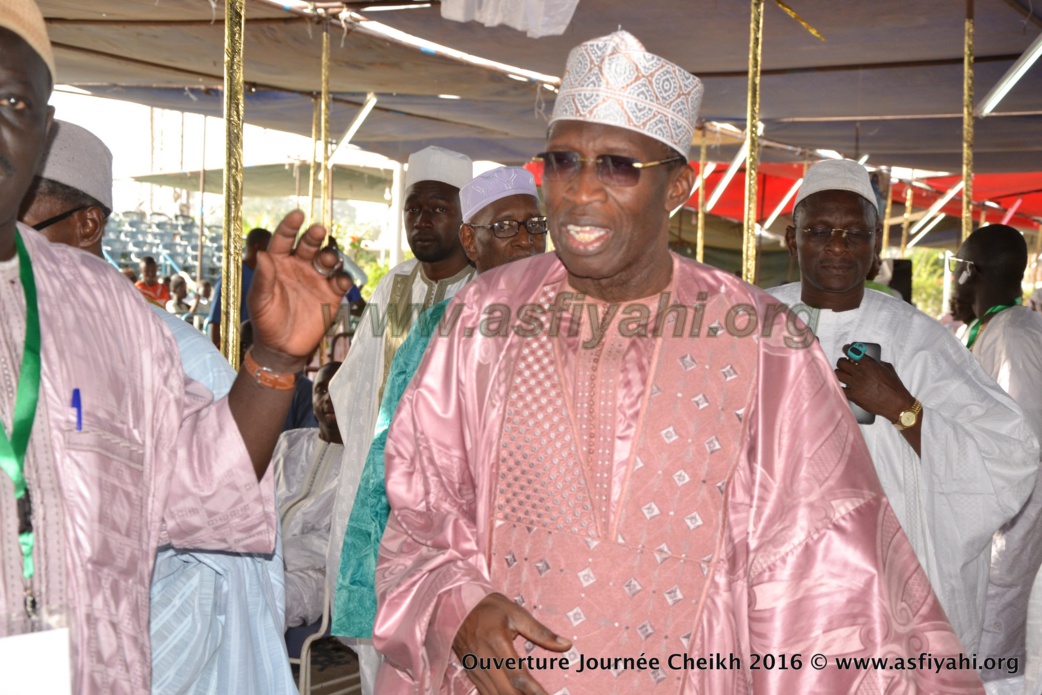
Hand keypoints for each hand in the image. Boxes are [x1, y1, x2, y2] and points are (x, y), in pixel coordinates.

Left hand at [247, 211, 351, 366]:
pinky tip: (341, 281)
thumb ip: (263, 278)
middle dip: (314, 236)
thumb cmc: (266, 322)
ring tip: (328, 260)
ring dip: (330, 256)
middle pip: (309, 245)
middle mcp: (299, 266)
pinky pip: (341, 281)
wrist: (283, 348)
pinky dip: (344, 278)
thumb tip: (262, 255)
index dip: (290, 226)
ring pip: (327, 260)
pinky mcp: (331, 295)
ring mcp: (316, 279)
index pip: (284, 239)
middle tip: (318, 230)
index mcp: (278, 263)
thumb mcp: (259, 301)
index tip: (297, 215)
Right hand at [453, 593, 571, 694]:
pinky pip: (486, 693)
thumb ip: (541, 632)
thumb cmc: (489, 607)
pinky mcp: (470, 672)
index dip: (535, 691)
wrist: (454, 606)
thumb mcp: (516, 613)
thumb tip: (566, 645)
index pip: (519, 675)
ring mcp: (475, 668)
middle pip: (507, 691)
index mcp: (497, 642)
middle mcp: (484, 659)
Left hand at [835, 353, 913, 423]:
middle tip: (845, 365)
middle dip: (842, 362)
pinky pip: (840, 388)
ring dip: (840, 373)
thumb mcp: (888, 369)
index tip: (846, 349)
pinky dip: (841, 386)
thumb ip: (877, 363)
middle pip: (841, 363)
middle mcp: (860, 372)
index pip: (852, 351)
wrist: (896, 403)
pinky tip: (843, 386)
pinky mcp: (854, 395)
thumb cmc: (894, 387)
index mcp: (869, 364)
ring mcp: (856, 384)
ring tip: (844, 375)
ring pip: (838, 374)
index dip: (847, 349)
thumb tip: (870, 361)